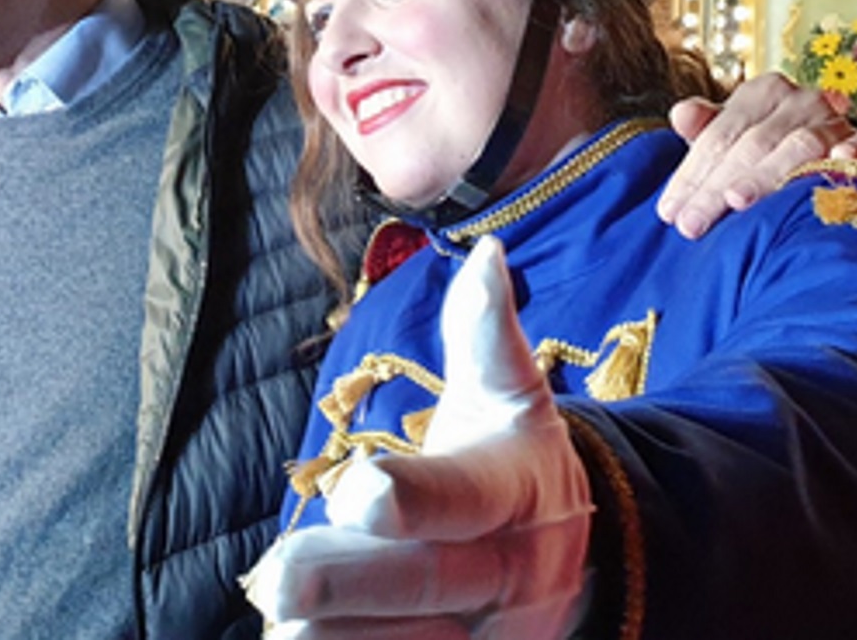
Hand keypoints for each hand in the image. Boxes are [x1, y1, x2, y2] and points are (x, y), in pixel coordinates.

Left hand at [245, 239, 590, 636]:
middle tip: (276, 581)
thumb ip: (487, 333)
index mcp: (514, 489)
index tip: (357, 489)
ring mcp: (492, 636)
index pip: (462, 496)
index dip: (412, 498)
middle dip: (349, 585)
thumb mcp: (509, 399)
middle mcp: (508, 571)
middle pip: (426, 583)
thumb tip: (488, 256)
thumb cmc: (512, 468)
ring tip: (282, 628)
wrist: (580, 568)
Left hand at [661, 72, 856, 238]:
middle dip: (716, 187)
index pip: (719, 136)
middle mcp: (798, 101)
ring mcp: (834, 121)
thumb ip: (706, 128)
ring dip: (767, 175)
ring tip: (737, 200)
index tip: (669, 213)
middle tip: (691, 224)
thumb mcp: (734, 136)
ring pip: (796, 148)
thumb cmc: (767, 147)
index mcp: (760, 94)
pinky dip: (851, 156)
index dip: (691, 175)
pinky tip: (837, 163)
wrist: (832, 148)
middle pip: (751, 145)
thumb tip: (680, 115)